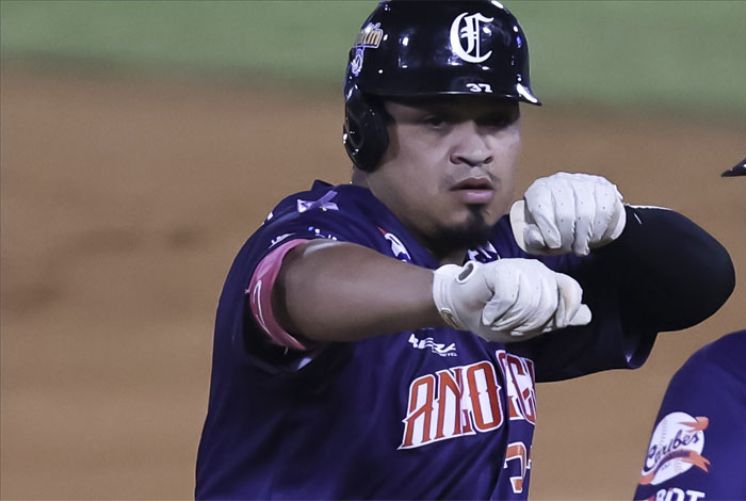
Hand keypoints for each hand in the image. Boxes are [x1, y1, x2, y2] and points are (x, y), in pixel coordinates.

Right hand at [432, 259, 591, 342]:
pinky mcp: (501, 270)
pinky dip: (498, 313)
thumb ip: (557, 318)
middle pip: (549, 303)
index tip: (546, 324)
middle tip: (509, 324)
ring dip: (511, 320)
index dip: (564, 311)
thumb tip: (588, 314)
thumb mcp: (530, 323)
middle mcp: (536, 272)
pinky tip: (490, 313)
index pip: (571, 290)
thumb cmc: (494, 314)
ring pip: (530, 302)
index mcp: (547, 282)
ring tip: (498, 319)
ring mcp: (518, 268)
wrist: (461, 307)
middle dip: (528, 323)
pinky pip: (511, 298)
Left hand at [510, 172, 625, 255]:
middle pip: (565, 214)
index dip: (548, 230)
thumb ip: (532, 239)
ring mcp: (584, 183)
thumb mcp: (535, 237)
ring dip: (584, 237)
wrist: (575, 218)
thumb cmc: (551, 229)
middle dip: (567, 238)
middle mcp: (561, 182)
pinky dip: (599, 231)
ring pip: (586, 214)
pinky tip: (593, 237)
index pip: (541, 208)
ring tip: (579, 247)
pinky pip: (604, 212)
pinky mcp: (604, 189)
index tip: (554, 244)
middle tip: (568, 248)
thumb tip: (536, 238)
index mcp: (539, 191)